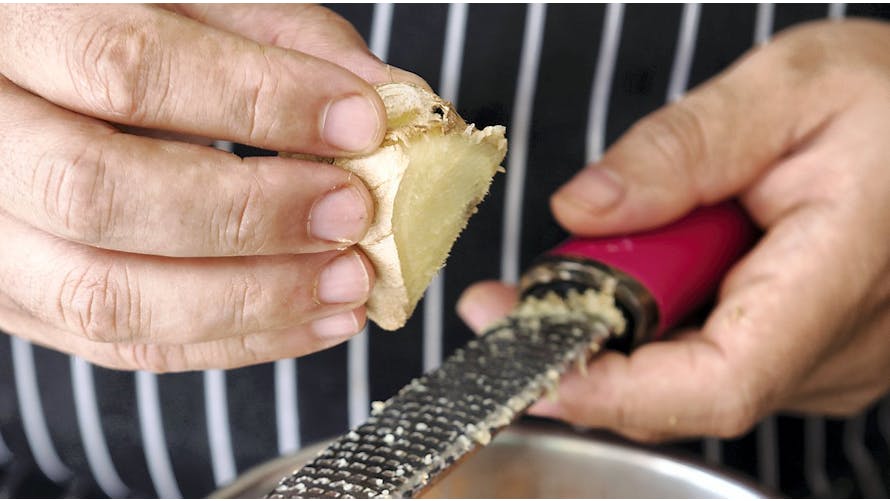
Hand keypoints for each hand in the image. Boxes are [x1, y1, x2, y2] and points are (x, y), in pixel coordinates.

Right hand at [0, 4, 424, 371]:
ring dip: (251, 300)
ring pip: (104, 296)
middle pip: (97, 195)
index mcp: (11, 33)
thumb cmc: (116, 31)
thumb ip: (278, 39)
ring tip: (349, 283)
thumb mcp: (188, 5)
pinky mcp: (21, 304)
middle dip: (247, 216)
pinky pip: (125, 346)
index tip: (359, 122)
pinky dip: (234, 341)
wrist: (32, 92)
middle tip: (352, 212)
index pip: (127, 69)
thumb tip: (387, 98)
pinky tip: (313, 318)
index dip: (255, 100)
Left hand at [458, 19, 889, 441]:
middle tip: (515, 296)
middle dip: (586, 347)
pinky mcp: (807, 357)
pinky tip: (655, 272)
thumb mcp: (785, 88)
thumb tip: (584, 208)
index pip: (717, 382)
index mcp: (840, 276)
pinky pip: (709, 364)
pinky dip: (658, 327)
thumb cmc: (886, 100)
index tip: (531, 354)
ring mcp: (827, 364)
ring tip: (600, 258)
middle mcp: (839, 348)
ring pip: (687, 383)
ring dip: (620, 330)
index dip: (613, 389)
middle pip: (681, 391)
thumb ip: (681, 149)